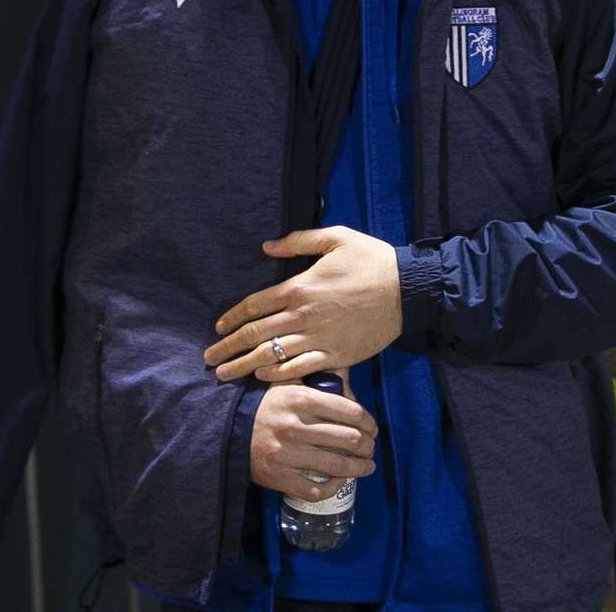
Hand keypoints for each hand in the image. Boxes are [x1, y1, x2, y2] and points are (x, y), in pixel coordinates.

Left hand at [203, 226, 401, 382]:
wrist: (408, 290)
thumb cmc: (371, 260)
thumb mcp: (335, 238)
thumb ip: (297, 241)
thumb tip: (266, 247)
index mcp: (299, 287)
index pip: (254, 305)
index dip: (232, 318)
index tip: (218, 329)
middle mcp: (302, 315)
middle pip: (255, 334)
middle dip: (228, 349)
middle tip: (208, 360)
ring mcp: (318, 338)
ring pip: (271, 355)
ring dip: (244, 366)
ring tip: (225, 376)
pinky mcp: (336, 355)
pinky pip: (300, 369)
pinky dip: (278, 375)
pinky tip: (263, 378)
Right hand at [249, 380, 377, 500]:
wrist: (227, 429)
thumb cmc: (264, 404)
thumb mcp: (287, 383)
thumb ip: (317, 377)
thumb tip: (349, 380)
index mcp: (300, 399)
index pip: (351, 412)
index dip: (369, 422)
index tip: (372, 428)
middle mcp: (295, 427)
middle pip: (349, 440)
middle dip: (367, 446)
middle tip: (370, 448)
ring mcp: (287, 454)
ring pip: (337, 466)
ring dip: (359, 468)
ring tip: (366, 466)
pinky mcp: (278, 477)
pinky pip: (315, 489)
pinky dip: (334, 487)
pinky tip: (340, 481)